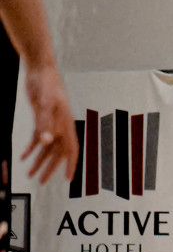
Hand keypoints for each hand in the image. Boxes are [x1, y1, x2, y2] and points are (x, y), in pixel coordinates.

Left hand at [22, 64, 78, 183]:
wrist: (40, 70)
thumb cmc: (46, 85)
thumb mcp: (44, 104)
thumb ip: (44, 123)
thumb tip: (45, 143)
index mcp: (65, 124)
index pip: (71, 149)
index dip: (70, 164)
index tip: (68, 178)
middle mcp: (60, 126)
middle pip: (57, 152)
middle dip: (49, 168)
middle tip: (41, 181)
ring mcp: (51, 123)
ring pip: (46, 148)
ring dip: (38, 161)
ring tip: (30, 173)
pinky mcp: (41, 119)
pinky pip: (37, 138)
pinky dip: (31, 148)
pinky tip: (24, 156)